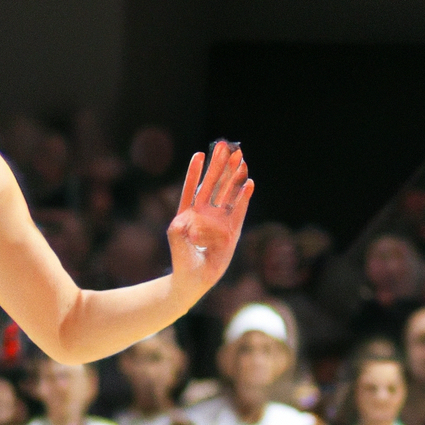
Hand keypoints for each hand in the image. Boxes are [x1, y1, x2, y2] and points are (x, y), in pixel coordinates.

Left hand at [167, 141, 252, 301]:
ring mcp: (220, 220)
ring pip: (228, 193)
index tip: (200, 154)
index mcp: (190, 211)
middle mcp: (206, 213)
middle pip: (214, 184)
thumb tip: (190, 216)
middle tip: (226, 147)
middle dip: (220, 166)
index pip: (193, 187)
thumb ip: (179, 224)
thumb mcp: (175, 236)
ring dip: (234, 176)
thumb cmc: (181, 258)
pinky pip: (239, 211)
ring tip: (241, 159)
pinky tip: (248, 183)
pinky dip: (243, 198)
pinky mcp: (232, 231)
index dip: (196, 171)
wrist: (193, 278)